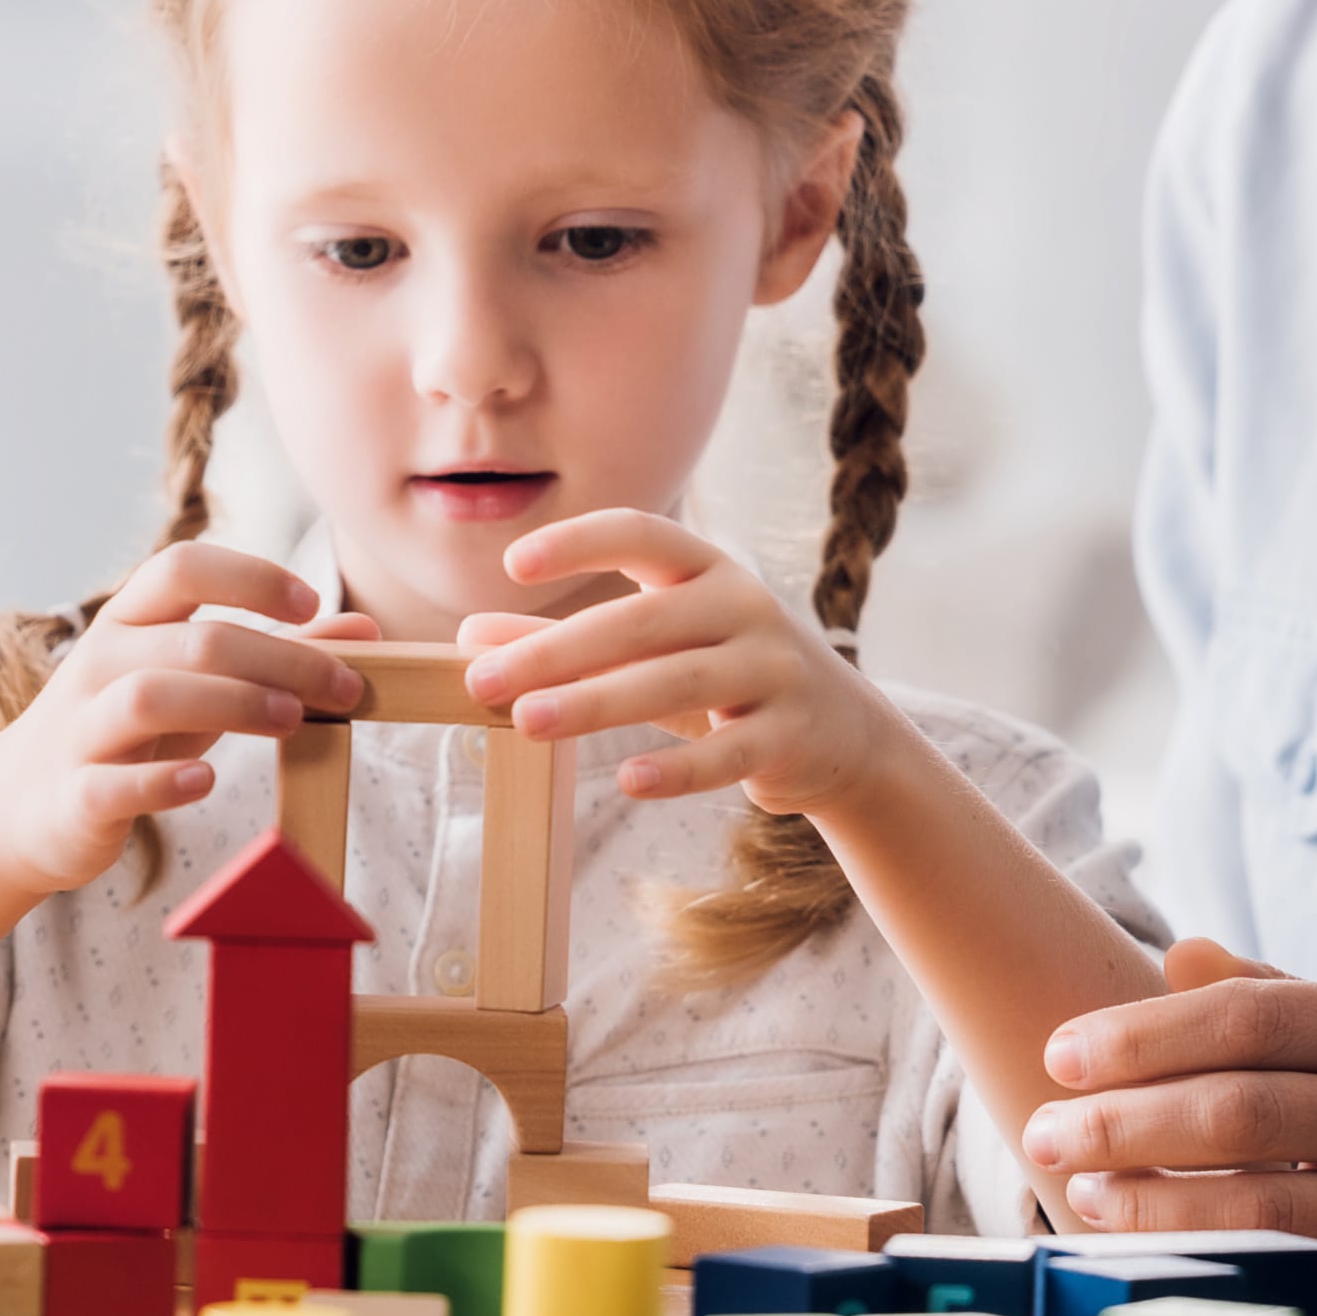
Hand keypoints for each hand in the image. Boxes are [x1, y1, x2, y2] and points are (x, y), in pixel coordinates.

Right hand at [0, 545, 361, 894]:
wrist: (22, 807)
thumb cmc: (129, 734)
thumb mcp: (197, 684)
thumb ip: (277, 653)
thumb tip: (366, 629)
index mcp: (128, 622)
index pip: (182, 567)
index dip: (250, 576)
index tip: (310, 603)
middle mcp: (100, 664)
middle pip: (193, 639)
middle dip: (278, 657)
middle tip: (344, 686)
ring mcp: (81, 729)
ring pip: (150, 697)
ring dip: (231, 704)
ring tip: (291, 720)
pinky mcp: (74, 795)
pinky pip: (113, 781)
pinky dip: (163, 782)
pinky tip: (206, 783)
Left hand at [457, 510, 913, 813]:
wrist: (844, 733)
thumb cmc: (726, 677)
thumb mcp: (655, 650)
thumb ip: (569, 641)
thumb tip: (472, 639)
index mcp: (708, 570)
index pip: (643, 533)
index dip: (581, 541)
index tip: (514, 565)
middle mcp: (745, 606)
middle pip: (643, 619)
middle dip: (558, 649)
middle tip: (485, 680)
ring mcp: (773, 670)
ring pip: (678, 681)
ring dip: (597, 702)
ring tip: (527, 723)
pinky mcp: (790, 735)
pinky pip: (729, 752)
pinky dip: (679, 770)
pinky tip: (628, 781)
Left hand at [1022, 946, 1316, 1315]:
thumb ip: (1282, 995)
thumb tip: (1172, 955)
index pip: (1244, 1020)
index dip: (1141, 1037)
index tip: (1059, 1056)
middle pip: (1240, 1110)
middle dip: (1125, 1122)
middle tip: (1040, 1130)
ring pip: (1264, 1204)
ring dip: (1156, 1203)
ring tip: (1080, 1195)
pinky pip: (1303, 1278)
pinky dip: (1221, 1268)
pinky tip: (1156, 1259)